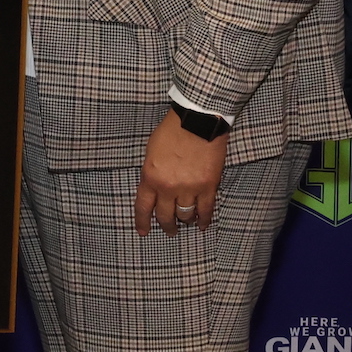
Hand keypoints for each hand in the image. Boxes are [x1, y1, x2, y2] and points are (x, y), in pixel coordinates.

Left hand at [136, 111, 226, 236]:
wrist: (197, 120)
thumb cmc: (172, 131)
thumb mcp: (151, 151)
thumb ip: (151, 173)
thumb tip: (154, 189)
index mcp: (151, 177)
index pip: (144, 207)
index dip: (143, 222)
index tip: (143, 231)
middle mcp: (168, 187)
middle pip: (165, 216)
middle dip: (167, 226)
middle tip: (169, 231)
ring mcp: (189, 188)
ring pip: (185, 215)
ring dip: (185, 221)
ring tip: (186, 223)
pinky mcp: (208, 186)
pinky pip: (206, 209)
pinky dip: (204, 219)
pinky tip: (202, 224)